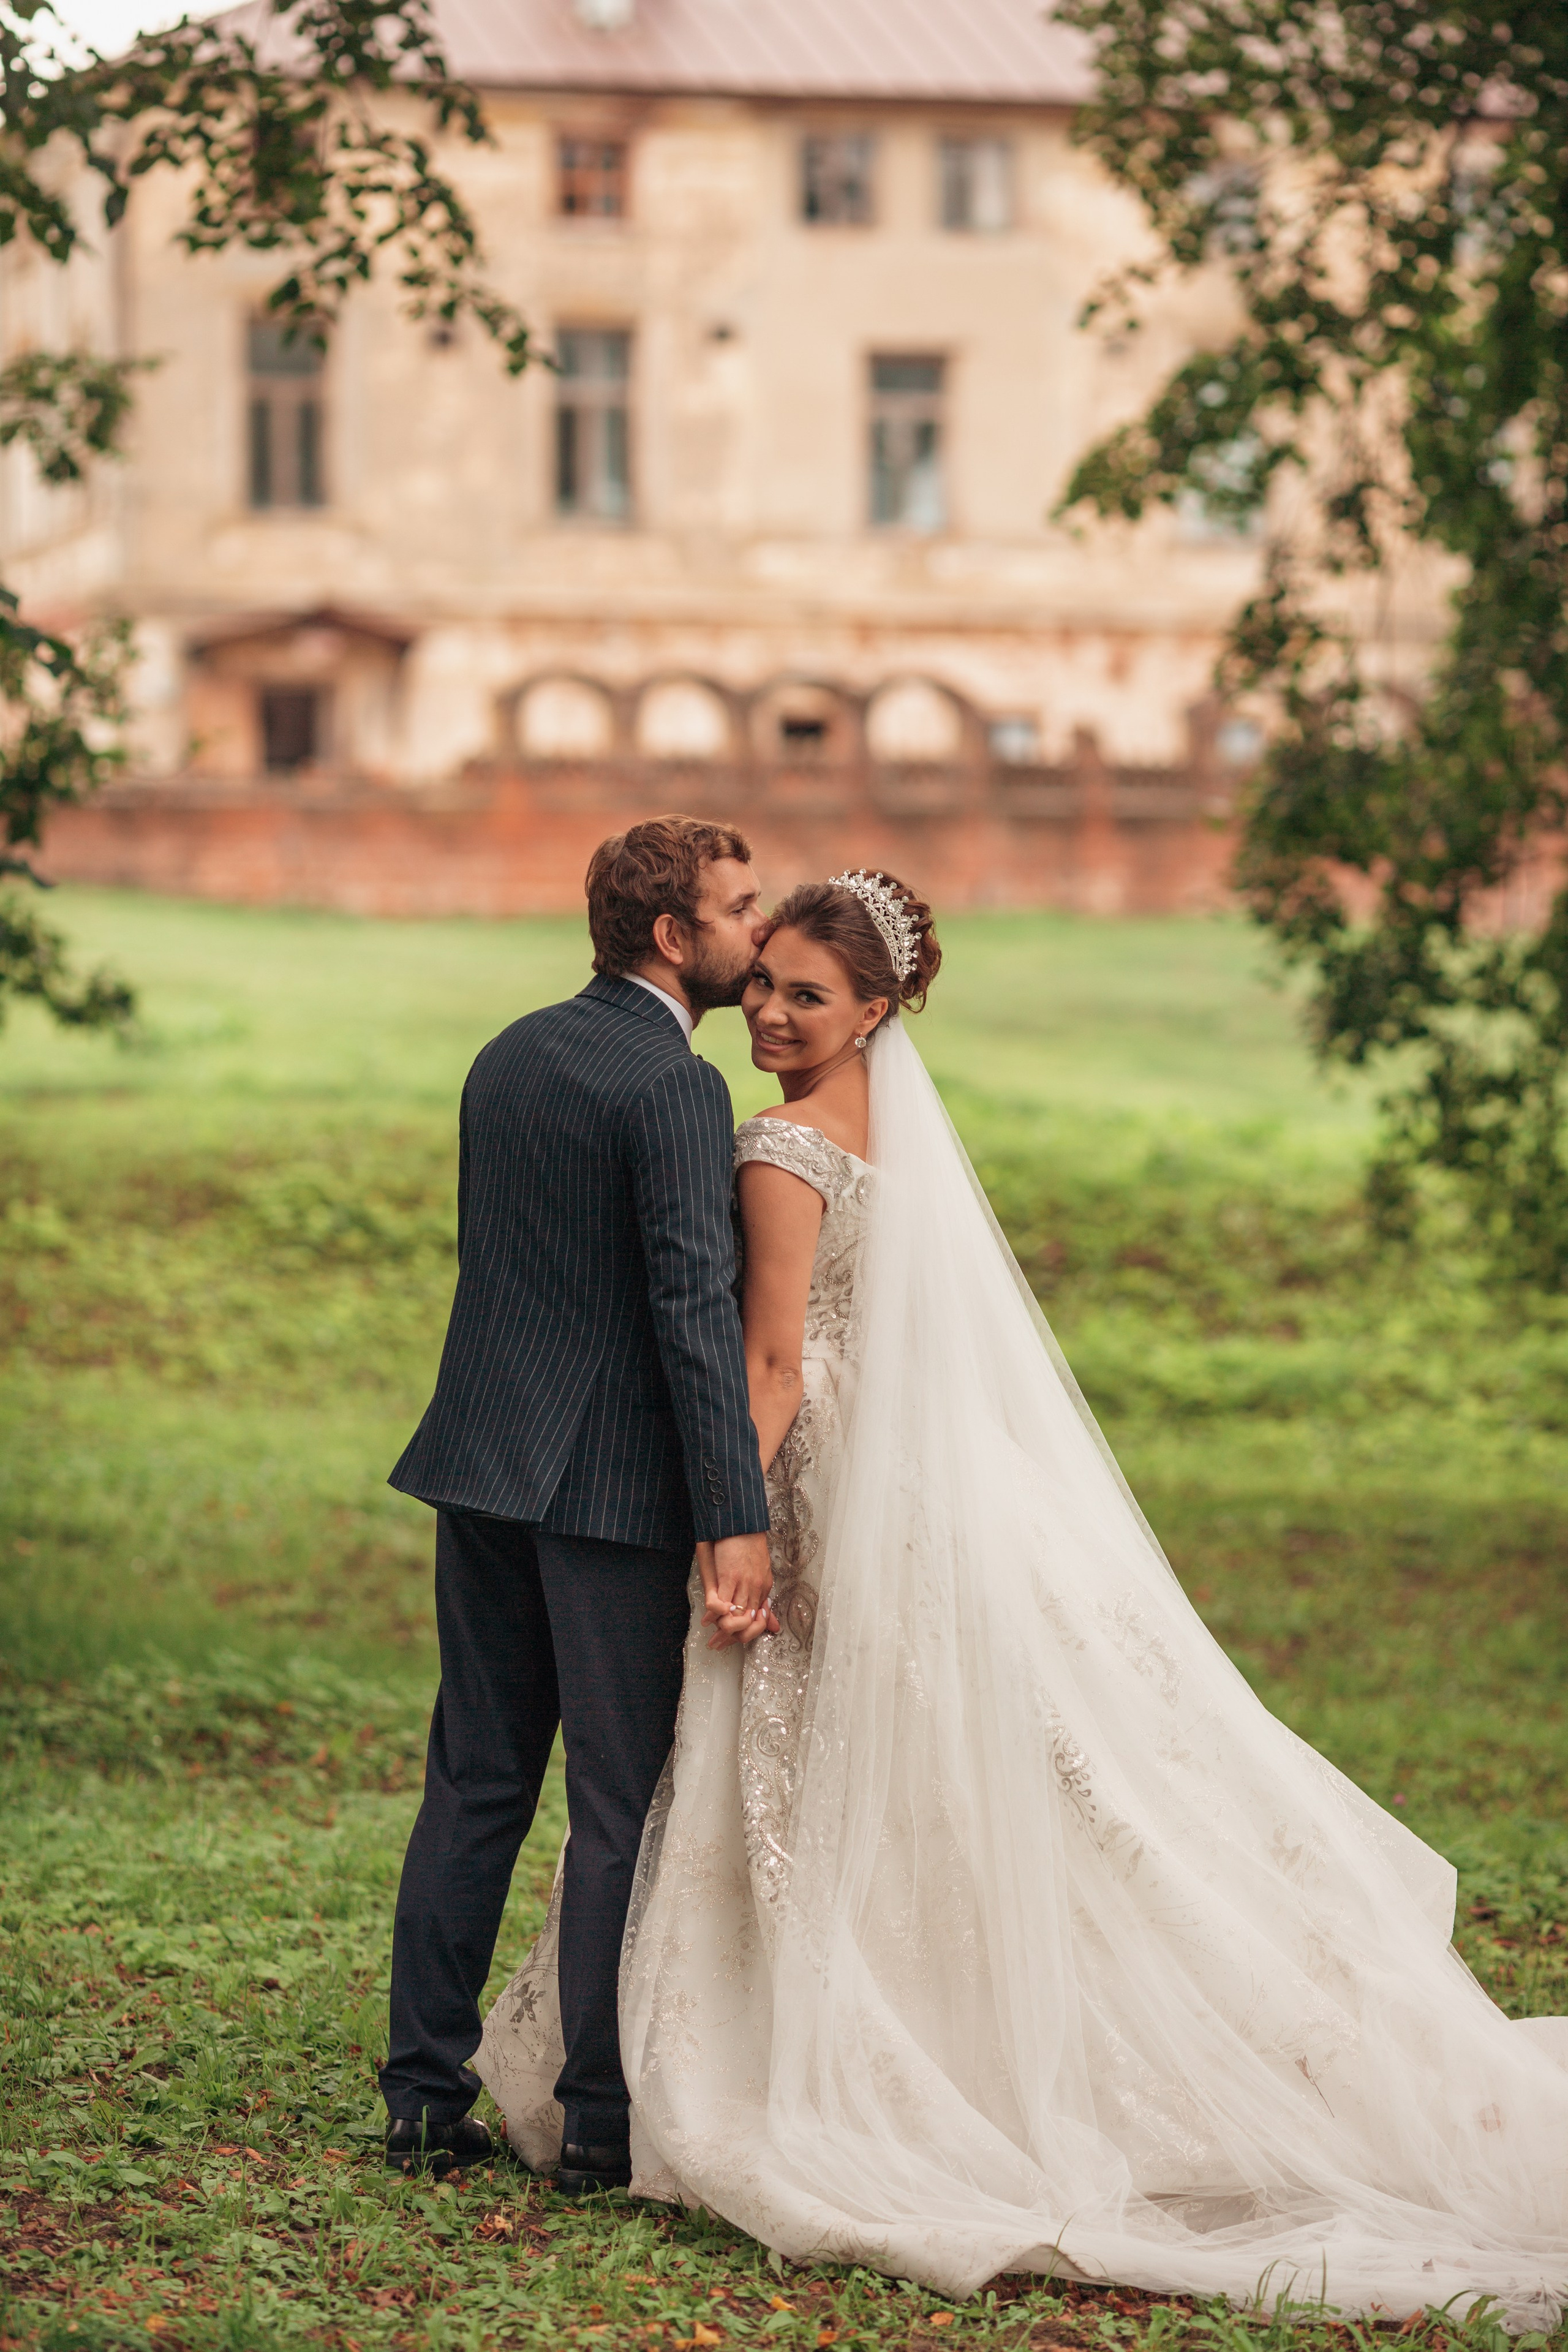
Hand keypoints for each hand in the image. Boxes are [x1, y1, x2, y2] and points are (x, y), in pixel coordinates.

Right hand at [698, 1532, 776, 1648]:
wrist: (744, 1525)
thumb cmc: (750, 1547)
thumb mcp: (763, 1574)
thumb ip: (763, 1600)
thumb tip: (774, 1626)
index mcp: (764, 1589)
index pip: (757, 1620)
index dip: (745, 1634)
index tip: (733, 1640)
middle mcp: (756, 1589)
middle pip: (747, 1624)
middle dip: (732, 1638)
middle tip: (718, 1645)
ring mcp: (744, 1583)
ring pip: (735, 1617)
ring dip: (722, 1630)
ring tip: (712, 1639)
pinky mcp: (730, 1576)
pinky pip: (722, 1603)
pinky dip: (714, 1614)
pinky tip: (708, 1619)